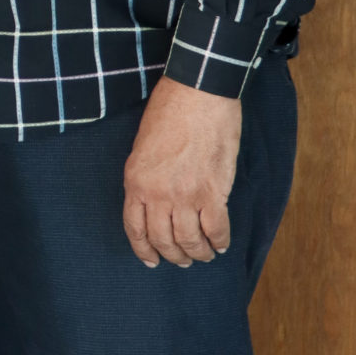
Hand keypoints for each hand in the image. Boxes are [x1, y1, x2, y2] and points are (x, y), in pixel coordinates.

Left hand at [122, 76, 240, 268]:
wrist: (198, 94)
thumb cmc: (169, 111)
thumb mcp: (142, 147)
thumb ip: (145, 178)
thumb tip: (155, 202)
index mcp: (135, 182)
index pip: (135, 228)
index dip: (144, 249)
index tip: (151, 260)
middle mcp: (157, 194)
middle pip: (163, 239)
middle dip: (172, 255)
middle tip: (182, 260)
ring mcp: (185, 196)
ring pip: (189, 240)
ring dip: (197, 253)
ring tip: (203, 255)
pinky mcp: (213, 192)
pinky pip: (216, 228)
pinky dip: (219, 241)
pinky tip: (221, 244)